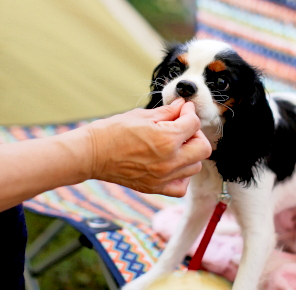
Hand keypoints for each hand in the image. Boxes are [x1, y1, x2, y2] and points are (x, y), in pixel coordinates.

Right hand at [87, 99, 210, 196]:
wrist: (92, 154)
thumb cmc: (113, 131)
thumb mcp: (142, 115)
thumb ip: (168, 112)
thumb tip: (183, 106)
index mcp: (166, 139)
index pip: (194, 124)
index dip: (189, 112)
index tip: (183, 109)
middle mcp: (169, 161)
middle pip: (203, 148)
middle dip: (195, 134)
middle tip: (182, 127)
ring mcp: (163, 177)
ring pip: (195, 167)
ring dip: (190, 154)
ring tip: (175, 145)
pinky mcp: (155, 188)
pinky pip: (181, 186)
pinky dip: (182, 176)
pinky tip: (172, 164)